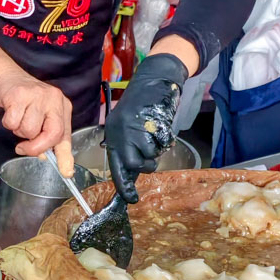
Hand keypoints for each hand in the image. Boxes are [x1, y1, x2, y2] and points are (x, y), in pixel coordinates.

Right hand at [0, 67, 74, 175]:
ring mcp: (37, 96)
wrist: (7, 77)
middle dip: (36, 146)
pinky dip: (8, 122)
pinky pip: (13, 123)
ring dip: (19, 130)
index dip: (65, 156)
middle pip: (52, 134)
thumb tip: (45, 157)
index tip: (66, 171)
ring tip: (19, 117)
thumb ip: (46, 135)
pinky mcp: (19, 95)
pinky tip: (10, 111)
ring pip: (29, 130)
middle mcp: (54, 99)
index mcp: (62, 106)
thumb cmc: (25, 100)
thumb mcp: (41, 115)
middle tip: (24, 147)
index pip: (65, 135)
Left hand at [105, 53, 187, 202]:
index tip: (131, 199)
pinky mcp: (152, 122)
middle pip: (134, 164)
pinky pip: (162, 143)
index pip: (116, 166)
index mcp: (113, 135)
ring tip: (155, 135)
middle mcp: (122, 133)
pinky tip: (162, 128)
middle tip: (151, 157)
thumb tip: (131, 174)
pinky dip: (166, 139)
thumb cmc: (140, 106)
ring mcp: (137, 127)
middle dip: (146, 165)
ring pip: (150, 154)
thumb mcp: (126, 127)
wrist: (153, 80)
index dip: (124, 185)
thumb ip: (128, 148)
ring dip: (157, 150)